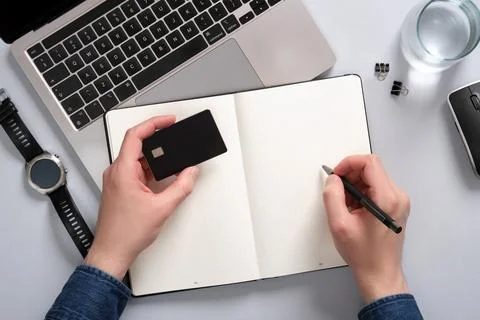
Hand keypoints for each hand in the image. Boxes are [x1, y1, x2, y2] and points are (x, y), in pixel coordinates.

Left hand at [85, 116, 198, 279]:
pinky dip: (150, 170)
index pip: (136, 135)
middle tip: (174, 136)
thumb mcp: (162, 208)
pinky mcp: (119, 188)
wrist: (112, 251)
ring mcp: (116, 180)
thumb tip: (191, 172)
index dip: (154, 123)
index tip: (168, 121)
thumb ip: (181, 187)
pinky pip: (135, 171)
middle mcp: (116, 172)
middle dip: (158, 140)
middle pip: (137, 145)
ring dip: (154, 157)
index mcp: (123, 171)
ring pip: (137, 159)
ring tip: (172, 160)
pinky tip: (162, 177)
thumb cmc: (126, 233)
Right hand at [322, 155, 409, 303]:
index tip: (336, 175)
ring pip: (372, 178)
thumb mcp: (339, 224)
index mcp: (387, 198)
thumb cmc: (364, 254)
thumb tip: (333, 179)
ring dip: (355, 186)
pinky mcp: (395, 206)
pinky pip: (376, 188)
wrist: (380, 273)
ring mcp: (398, 201)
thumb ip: (333, 196)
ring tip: (345, 206)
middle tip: (337, 193)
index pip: (369, 162)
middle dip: (350, 176)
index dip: (348, 164)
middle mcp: (397, 197)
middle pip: (371, 169)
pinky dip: (361, 194)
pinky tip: (353, 210)